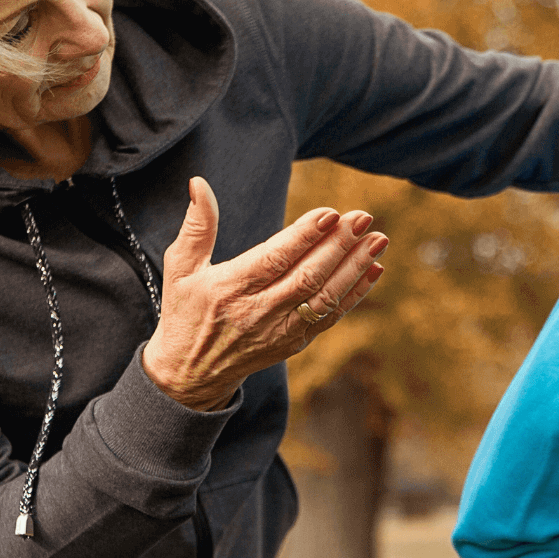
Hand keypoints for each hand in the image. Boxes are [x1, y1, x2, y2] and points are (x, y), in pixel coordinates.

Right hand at [143, 177, 387, 409]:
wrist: (191, 374)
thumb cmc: (186, 312)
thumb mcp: (180, 268)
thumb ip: (196, 227)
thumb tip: (199, 184)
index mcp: (230, 289)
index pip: (273, 260)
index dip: (303, 237)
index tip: (330, 214)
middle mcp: (258, 312)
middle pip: (306, 277)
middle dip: (339, 246)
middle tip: (363, 219)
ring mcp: (280, 330)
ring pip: (324, 298)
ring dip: (355, 268)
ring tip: (378, 240)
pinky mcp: (295, 343)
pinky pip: (331, 316)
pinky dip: (355, 294)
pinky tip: (374, 269)